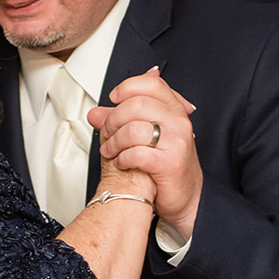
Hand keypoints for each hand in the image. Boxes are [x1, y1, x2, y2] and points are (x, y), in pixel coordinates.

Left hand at [88, 69, 200, 238]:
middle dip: (113, 119)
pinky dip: (122, 158)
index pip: (151, 84)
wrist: (183, 195)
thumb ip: (120, 121)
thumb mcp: (144, 136)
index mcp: (173, 109)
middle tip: (107, 132)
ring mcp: (177, 141)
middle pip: (136, 104)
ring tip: (110, 150)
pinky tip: (122, 162)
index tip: (114, 99)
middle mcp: (178, 121)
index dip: (127, 88)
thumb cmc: (164, 162)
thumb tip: (95, 113)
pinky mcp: (170, 163)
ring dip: (113, 141)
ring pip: (133, 129)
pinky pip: (136, 153)